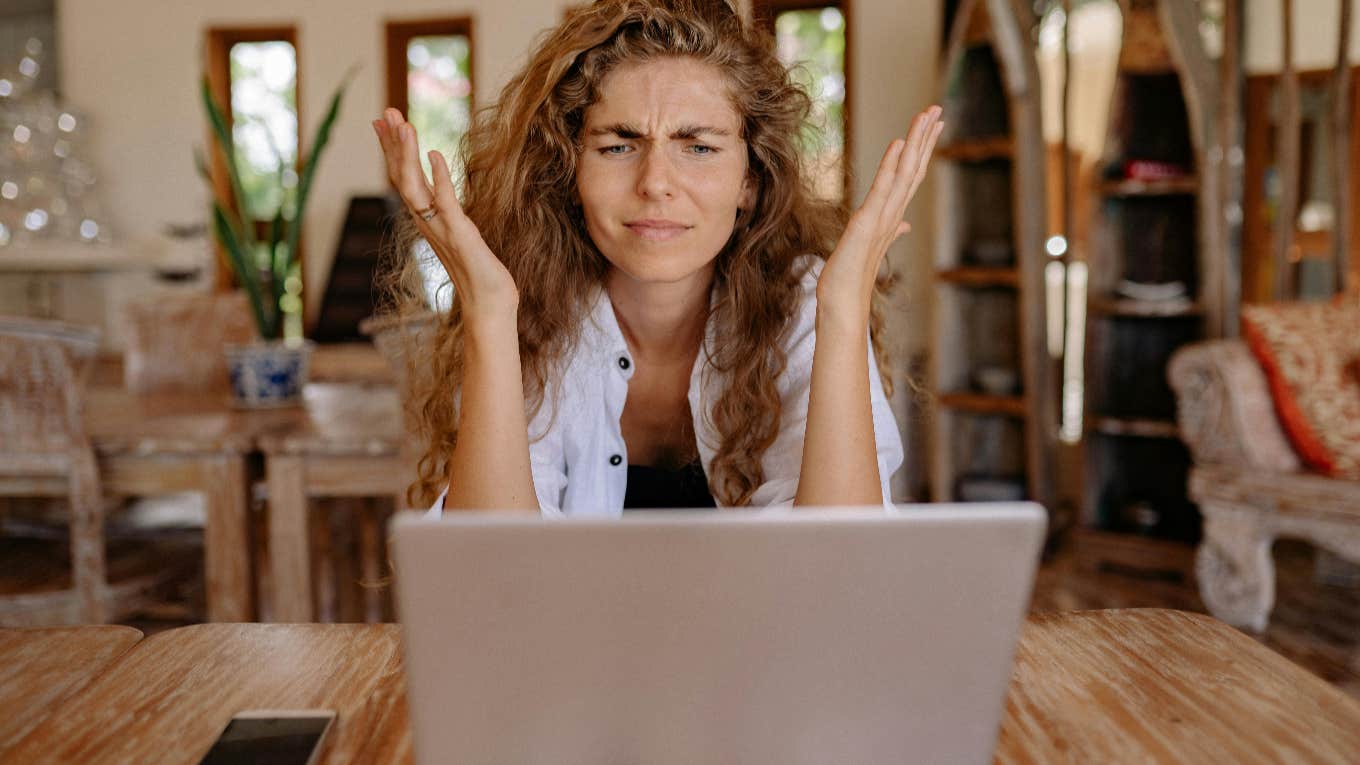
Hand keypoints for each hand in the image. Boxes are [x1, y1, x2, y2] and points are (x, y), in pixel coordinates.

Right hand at [372, 108, 517, 317]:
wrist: (488, 305)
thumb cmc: (479, 273)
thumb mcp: (460, 235)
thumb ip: (449, 214)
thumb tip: (441, 193)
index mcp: (427, 220)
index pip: (404, 178)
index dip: (393, 149)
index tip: (383, 123)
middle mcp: (427, 222)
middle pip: (401, 176)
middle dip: (393, 143)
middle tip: (384, 111)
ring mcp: (441, 228)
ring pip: (414, 186)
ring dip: (406, 154)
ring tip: (402, 124)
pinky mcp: (460, 234)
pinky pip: (445, 201)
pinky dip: (439, 176)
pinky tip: (434, 153)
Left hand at [817, 105, 942, 325]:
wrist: (842, 301)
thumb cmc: (851, 276)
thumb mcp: (870, 246)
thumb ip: (890, 230)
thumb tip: (904, 225)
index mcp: (892, 215)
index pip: (911, 175)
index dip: (922, 149)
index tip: (932, 125)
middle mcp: (892, 213)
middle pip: (914, 168)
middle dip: (925, 138)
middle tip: (937, 109)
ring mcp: (883, 217)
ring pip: (905, 172)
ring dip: (916, 142)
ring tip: (926, 115)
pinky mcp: (868, 222)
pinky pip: (883, 188)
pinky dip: (891, 165)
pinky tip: (899, 144)